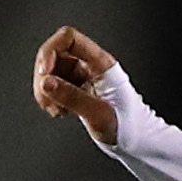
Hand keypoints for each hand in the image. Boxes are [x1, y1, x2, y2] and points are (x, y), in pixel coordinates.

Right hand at [32, 26, 122, 145]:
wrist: (136, 142)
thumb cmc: (127, 127)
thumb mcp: (98, 113)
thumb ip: (71, 97)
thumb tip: (45, 82)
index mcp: (101, 64)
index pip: (68, 38)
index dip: (50, 51)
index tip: (44, 73)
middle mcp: (92, 66)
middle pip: (55, 54)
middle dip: (44, 76)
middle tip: (49, 99)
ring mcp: (84, 77)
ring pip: (52, 71)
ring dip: (46, 90)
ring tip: (57, 110)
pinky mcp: (78, 89)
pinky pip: (55, 85)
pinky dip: (50, 97)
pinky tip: (61, 112)